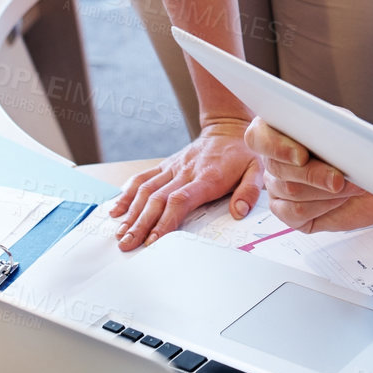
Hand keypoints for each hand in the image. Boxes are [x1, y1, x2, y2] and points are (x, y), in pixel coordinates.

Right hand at [109, 118, 260, 250]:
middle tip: (128, 245)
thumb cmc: (242, 153)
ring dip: (131, 213)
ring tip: (120, 233)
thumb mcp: (257, 169)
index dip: (165, 220)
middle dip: (141, 224)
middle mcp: (186, 172)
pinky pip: (143, 178)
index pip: (181, 200)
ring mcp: (173, 168)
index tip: (154, 240)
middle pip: (157, 199)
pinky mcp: (166, 165)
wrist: (228, 127)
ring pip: (146, 190)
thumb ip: (249, 191)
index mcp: (207, 177)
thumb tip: (239, 212)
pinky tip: (116, 209)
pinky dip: (127, 193)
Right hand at [245, 118, 372, 233]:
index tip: (302, 155)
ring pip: (291, 190)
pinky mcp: (287, 213)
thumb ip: (329, 128)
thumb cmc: (355, 149)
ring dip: (325, 189)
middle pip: (278, 168)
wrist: (371, 176)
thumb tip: (324, 134)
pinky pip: (296, 212)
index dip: (277, 147)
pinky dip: (323, 205)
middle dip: (313, 173)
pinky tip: (340, 198)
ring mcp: (277, 188)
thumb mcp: (346, 129)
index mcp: (279, 131)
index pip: (259, 137)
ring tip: (349, 185)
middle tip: (339, 178)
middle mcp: (273, 160)